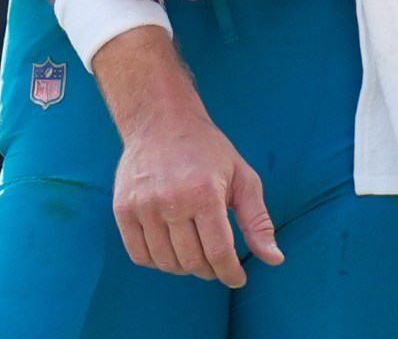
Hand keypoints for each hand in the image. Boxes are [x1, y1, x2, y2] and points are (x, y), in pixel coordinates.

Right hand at [108, 60, 282, 286]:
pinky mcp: (123, 209)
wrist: (160, 120)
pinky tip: (170, 249)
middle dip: (210, 270)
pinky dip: (157, 261)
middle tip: (216, 262)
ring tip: (195, 254)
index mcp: (204, 193)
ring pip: (166, 262)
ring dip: (184, 267)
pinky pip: (139, 255)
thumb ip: (258, 221)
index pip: (219, 253)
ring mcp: (143, 206)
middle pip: (192, 261)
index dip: (231, 273)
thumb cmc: (207, 149)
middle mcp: (171, 201)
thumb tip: (274, 259)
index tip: (237, 278)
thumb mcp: (242, 177)